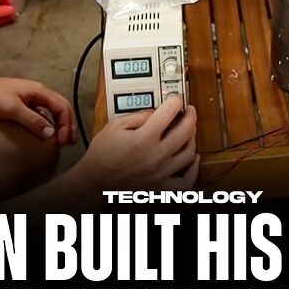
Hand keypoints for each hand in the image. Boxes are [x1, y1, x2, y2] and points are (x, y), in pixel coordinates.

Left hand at [0, 73, 77, 144]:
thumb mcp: (13, 109)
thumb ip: (33, 121)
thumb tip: (50, 133)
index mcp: (39, 91)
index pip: (62, 107)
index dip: (66, 125)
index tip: (62, 140)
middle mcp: (38, 92)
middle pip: (61, 108)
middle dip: (67, 125)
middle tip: (68, 142)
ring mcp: (30, 98)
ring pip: (52, 111)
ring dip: (59, 124)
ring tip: (60, 139)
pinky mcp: (22, 103)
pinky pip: (42, 113)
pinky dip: (48, 123)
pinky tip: (44, 133)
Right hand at [80, 95, 198, 188]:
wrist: (94, 181)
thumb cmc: (102, 156)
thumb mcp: (115, 126)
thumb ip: (138, 116)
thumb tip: (157, 112)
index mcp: (142, 140)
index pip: (168, 113)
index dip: (175, 102)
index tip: (176, 99)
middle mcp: (154, 157)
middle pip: (185, 132)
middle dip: (190, 117)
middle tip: (189, 111)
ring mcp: (160, 174)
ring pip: (189, 154)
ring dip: (192, 138)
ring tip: (189, 131)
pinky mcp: (160, 188)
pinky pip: (186, 181)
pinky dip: (193, 169)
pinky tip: (192, 158)